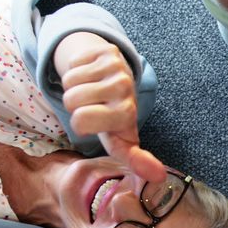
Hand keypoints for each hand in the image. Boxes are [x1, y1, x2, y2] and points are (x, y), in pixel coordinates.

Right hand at [55, 32, 165, 182]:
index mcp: (126, 114)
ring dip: (73, 88)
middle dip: (74, 106)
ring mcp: (116, 66)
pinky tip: (90, 76)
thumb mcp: (121, 140)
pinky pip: (71, 64)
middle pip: (71, 100)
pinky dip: (75, 71)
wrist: (117, 81)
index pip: (81, 121)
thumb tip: (159, 177)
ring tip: (90, 92)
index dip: (80, 124)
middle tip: (91, 107)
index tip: (98, 123)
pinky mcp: (107, 50)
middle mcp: (124, 88)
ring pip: (69, 81)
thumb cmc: (113, 117)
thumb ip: (135, 159)